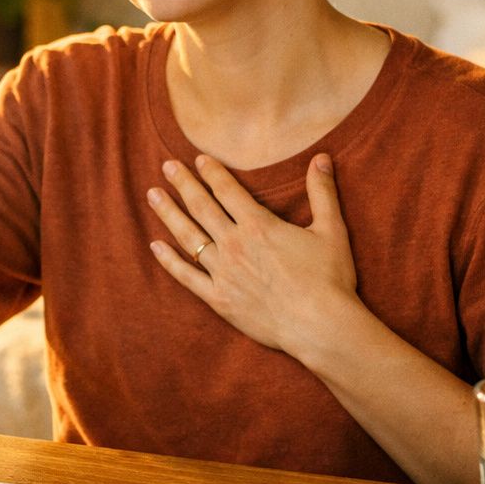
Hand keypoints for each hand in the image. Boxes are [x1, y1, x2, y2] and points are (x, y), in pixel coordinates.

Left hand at [147, 152, 363, 357]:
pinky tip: (155, 246)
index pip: (227, 190)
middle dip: (183, 184)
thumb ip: (322, 192)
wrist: (319, 326)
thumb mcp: (331, 230)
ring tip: (153, 196)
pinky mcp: (218, 299)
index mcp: (258, 225)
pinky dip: (169, 261)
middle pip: (201, 207)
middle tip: (167, 167)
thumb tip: (321, 157)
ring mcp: (223, 272)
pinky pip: (187, 276)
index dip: (212, 172)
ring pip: (188, 237)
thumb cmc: (329, 279)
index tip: (198, 159)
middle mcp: (234, 244)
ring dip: (169, 214)